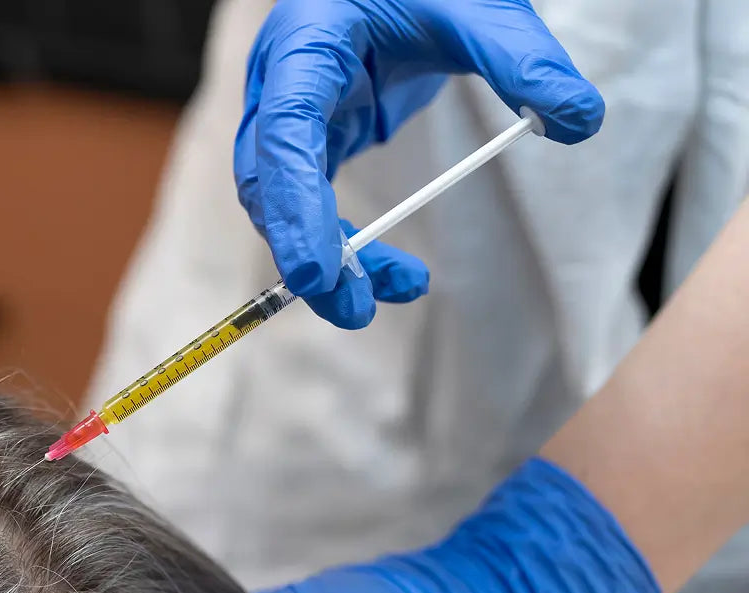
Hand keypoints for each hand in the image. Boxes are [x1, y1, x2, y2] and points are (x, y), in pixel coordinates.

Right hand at [237, 0, 605, 327]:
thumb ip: (523, 59)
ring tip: (401, 289)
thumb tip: (579, 120)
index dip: (294, 204)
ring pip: (280, 204)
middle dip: (304, 252)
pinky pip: (309, 206)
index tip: (319, 272)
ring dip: (330, 259)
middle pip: (266, 183)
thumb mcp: (478, 7)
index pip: (283, 131)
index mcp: (307, 41)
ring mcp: (287, 114)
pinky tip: (393, 272)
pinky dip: (344, 247)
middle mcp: (279, 82)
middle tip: (355, 309)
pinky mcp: (311, 138)